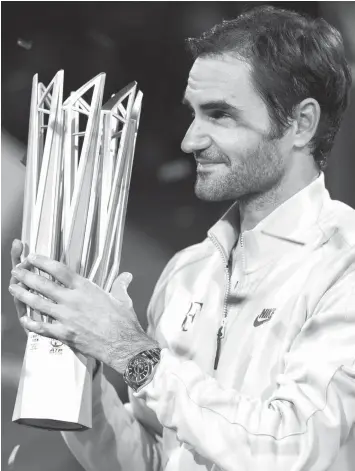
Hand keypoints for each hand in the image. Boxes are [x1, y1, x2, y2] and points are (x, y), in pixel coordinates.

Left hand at [9, 252, 157, 373]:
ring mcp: (66, 318)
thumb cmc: (124, 322)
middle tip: (16, 271)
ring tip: (14, 288)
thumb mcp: (123, 299)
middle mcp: (72, 301)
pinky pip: (42, 327)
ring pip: (38, 304)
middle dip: (27, 276)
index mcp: (85, 289)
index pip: (59, 270)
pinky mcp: (64, 334)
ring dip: (23, 295)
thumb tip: (126, 276)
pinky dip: (31, 323)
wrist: (123, 345)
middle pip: (43, 285)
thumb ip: (120, 285)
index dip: (42, 262)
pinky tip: (24, 319)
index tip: (33, 258)